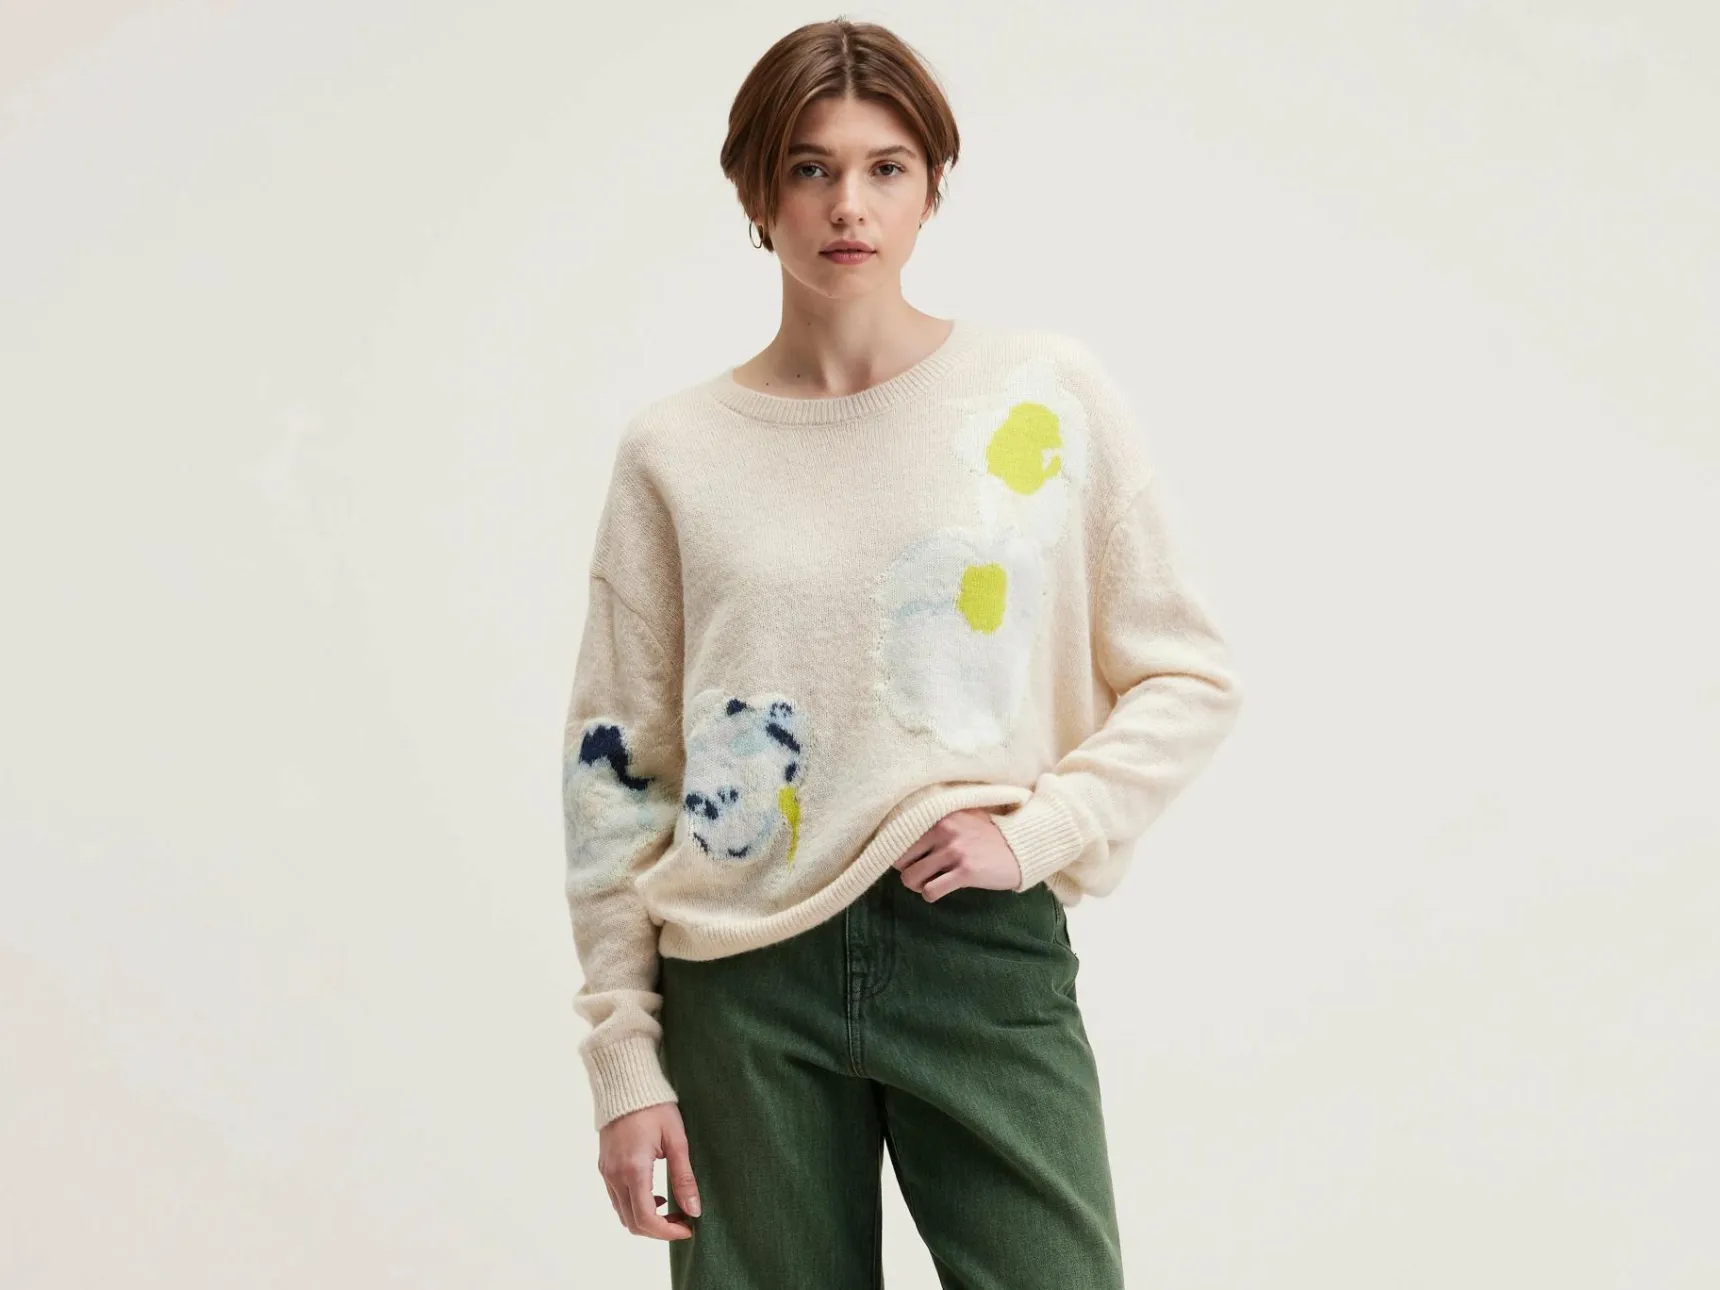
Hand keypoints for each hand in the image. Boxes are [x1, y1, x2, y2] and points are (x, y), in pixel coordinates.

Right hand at [597, 1101, 700, 1239]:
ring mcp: (606, 1172)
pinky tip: (655, 1194)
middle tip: (683, 1220)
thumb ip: (684, 1177)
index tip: (688, 1228)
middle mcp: (615, 1175)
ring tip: (672, 1207)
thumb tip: (694, 1210)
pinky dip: (635, 1207)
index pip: (646, 1218)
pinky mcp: (604, 1167)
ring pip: (623, 1214)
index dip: (668, 1232)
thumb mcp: (676, 1140)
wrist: (626, 1083)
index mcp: (634, 1169)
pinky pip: (617, 1199)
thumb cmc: (655, 1107)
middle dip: (658, 1230)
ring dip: (646, 1220)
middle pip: (632, 1223)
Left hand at [892, 807, 1023, 901]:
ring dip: (918, 886)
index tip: (912, 860)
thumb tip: (909, 833)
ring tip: (930, 884)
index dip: (903, 854)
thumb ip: (940, 821)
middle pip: (901, 860)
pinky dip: (930, 895)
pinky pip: (930, 891)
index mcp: (941, 816)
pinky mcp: (966, 872)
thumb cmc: (991, 836)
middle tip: (922, 876)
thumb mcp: (965, 818)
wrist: (1022, 848)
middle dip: (908, 872)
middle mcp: (945, 830)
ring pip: (911, 878)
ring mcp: (955, 851)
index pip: (901, 837)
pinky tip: (940, 891)